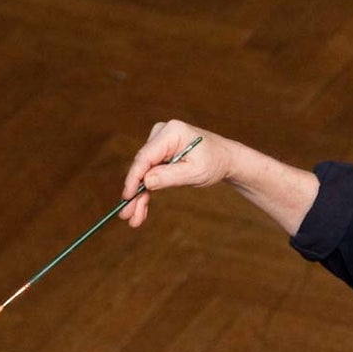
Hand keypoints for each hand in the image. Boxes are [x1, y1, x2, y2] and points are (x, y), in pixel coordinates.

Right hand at [119, 120, 234, 227]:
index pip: (146, 156)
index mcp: (172, 132)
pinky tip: (141, 210)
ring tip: (134, 219)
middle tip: (127, 215)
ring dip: (139, 197)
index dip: (134, 178)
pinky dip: (146, 192)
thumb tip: (146, 182)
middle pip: (141, 167)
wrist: (225, 159)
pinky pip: (149, 174)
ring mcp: (159, 143)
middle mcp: (161, 134)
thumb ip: (170, 176)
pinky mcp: (159, 154)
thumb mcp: (195, 172)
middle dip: (135, 193)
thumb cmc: (214, 162)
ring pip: (143, 174)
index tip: (127, 197)